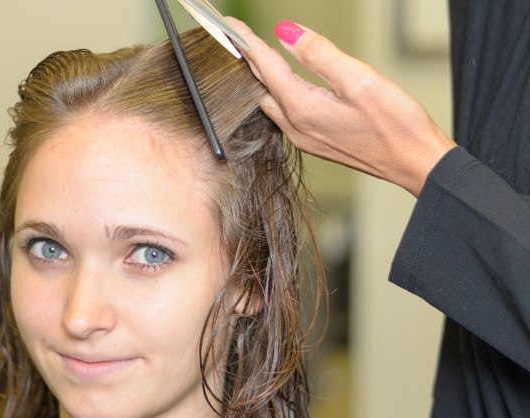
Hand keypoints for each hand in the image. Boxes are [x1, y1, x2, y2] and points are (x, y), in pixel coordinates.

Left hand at [226, 18, 455, 196]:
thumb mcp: (359, 79)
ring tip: (253, 54)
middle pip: (261, 86)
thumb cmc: (396, 124)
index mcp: (302, 109)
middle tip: (235, 36)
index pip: (265, 67)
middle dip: (247, 59)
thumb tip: (286, 32)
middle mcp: (296, 127)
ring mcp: (304, 138)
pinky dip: (276, 92)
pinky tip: (281, 82)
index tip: (231, 24)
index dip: (247, 42)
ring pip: (270, 101)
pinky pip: (283, 113)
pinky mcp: (315, 142)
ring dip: (261, 77)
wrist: (415, 163)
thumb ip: (319, 53)